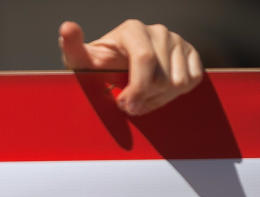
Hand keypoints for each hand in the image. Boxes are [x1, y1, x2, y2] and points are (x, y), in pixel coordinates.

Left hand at [59, 20, 203, 115]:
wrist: (119, 70)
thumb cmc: (99, 68)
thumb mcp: (83, 62)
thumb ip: (73, 48)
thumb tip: (67, 28)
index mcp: (133, 29)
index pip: (144, 60)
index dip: (137, 88)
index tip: (124, 105)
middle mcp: (158, 30)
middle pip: (162, 76)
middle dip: (145, 98)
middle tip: (130, 103)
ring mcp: (177, 41)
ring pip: (178, 82)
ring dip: (159, 99)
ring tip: (142, 97)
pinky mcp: (191, 53)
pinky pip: (192, 81)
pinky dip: (175, 95)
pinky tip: (158, 92)